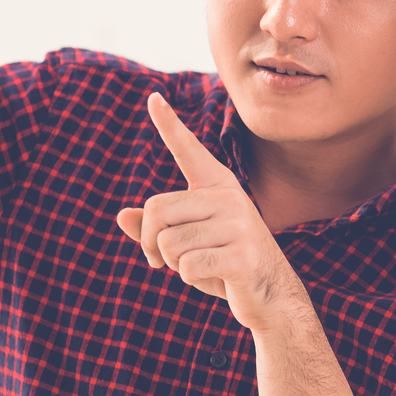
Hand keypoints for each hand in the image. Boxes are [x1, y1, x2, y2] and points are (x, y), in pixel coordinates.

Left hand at [115, 93, 307, 333]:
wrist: (272, 297)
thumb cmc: (225, 266)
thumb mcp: (187, 245)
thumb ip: (156, 229)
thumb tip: (123, 216)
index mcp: (218, 188)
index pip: (189, 150)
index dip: (169, 125)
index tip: (153, 97)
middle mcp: (229, 198)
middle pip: (157, 209)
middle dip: (150, 242)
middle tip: (161, 261)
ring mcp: (239, 225)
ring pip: (168, 242)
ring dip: (172, 264)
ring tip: (199, 267)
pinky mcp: (243, 255)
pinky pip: (186, 265)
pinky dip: (190, 279)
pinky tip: (216, 278)